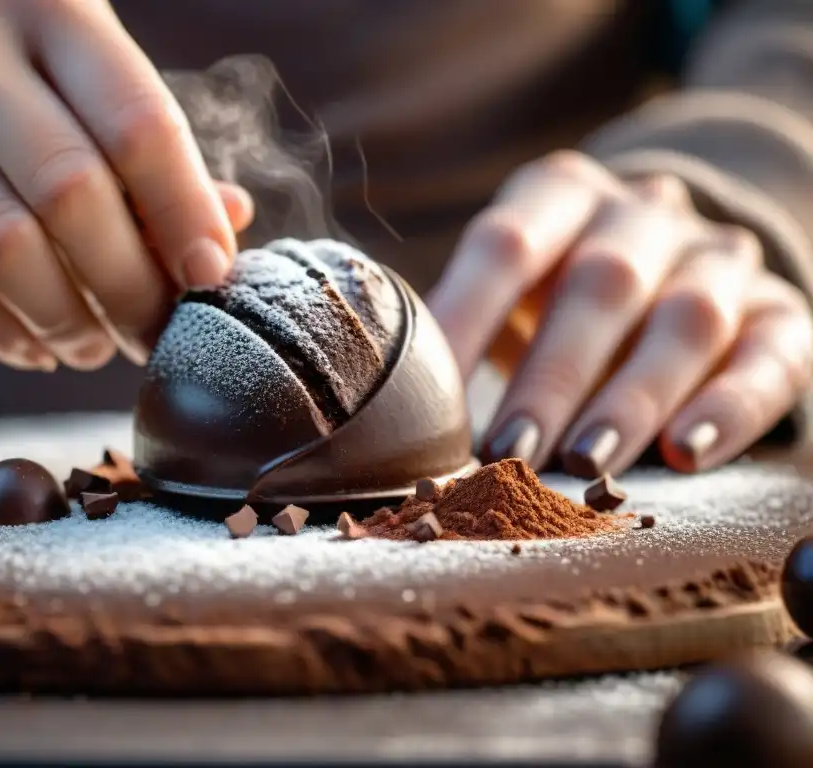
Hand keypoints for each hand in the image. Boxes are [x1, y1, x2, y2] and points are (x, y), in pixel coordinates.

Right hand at [0, 0, 252, 371]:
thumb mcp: (67, 64)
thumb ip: (141, 137)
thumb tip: (229, 219)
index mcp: (47, 7)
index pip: (139, 126)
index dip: (185, 214)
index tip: (210, 277)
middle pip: (73, 195)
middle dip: (131, 287)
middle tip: (155, 333)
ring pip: (3, 246)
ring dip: (67, 318)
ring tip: (97, 347)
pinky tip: (34, 348)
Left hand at [428, 150, 812, 475]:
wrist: (673, 261)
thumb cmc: (554, 291)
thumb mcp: (508, 285)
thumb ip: (463, 321)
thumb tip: (394, 402)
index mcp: (560, 195)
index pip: (507, 244)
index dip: (465, 318)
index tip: (430, 397)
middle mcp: (644, 215)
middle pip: (603, 285)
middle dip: (551, 376)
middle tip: (507, 452)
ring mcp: (718, 260)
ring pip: (685, 322)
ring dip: (630, 399)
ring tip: (585, 464)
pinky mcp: (779, 314)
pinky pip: (769, 357)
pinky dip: (728, 409)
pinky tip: (685, 456)